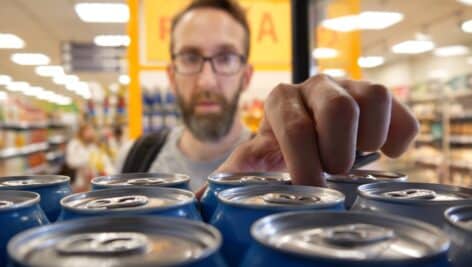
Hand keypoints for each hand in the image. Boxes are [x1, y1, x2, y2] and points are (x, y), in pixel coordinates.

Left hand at [214, 75, 417, 186]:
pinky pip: (399, 109)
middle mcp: (314, 85)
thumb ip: (234, 174)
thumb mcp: (254, 159)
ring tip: (355, 159)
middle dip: (338, 151)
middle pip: (337, 108)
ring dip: (368, 140)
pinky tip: (386, 154)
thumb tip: (200, 200)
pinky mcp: (377, 96)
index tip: (311, 188)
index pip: (295, 127)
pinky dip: (399, 135)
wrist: (307, 130)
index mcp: (280, 101)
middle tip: (333, 171)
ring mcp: (349, 86)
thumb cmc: (278, 149)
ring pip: (372, 98)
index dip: (305, 163)